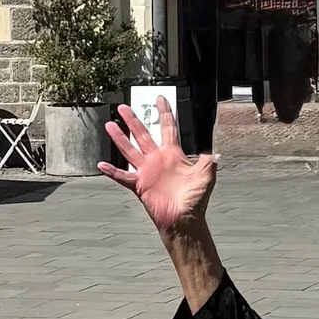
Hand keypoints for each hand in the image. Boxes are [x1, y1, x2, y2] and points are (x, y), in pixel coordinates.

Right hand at [102, 100, 216, 236]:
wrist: (184, 220)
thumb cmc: (196, 200)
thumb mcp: (206, 177)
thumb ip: (208, 163)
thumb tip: (216, 153)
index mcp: (173, 155)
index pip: (168, 128)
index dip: (165, 113)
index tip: (161, 98)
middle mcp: (158, 160)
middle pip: (143, 135)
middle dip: (134, 120)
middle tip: (123, 106)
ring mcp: (147, 172)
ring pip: (130, 150)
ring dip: (120, 138)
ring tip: (110, 124)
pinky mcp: (140, 185)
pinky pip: (123, 177)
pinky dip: (112, 171)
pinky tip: (102, 164)